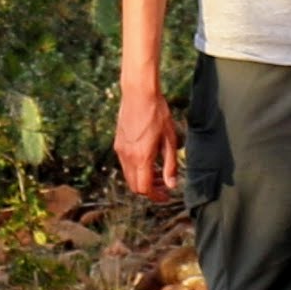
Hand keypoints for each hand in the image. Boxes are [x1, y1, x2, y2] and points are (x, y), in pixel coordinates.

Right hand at [116, 76, 182, 201]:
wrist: (138, 93)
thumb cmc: (158, 114)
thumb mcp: (170, 140)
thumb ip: (170, 164)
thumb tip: (172, 185)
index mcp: (141, 158)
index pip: (144, 188)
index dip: (156, 196)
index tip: (166, 196)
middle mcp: (127, 157)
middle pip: (134, 186)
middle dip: (149, 190)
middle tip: (165, 185)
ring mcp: (120, 150)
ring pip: (129, 176)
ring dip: (143, 179)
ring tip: (159, 172)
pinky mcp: (118, 143)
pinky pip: (125, 164)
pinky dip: (136, 169)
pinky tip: (148, 159)